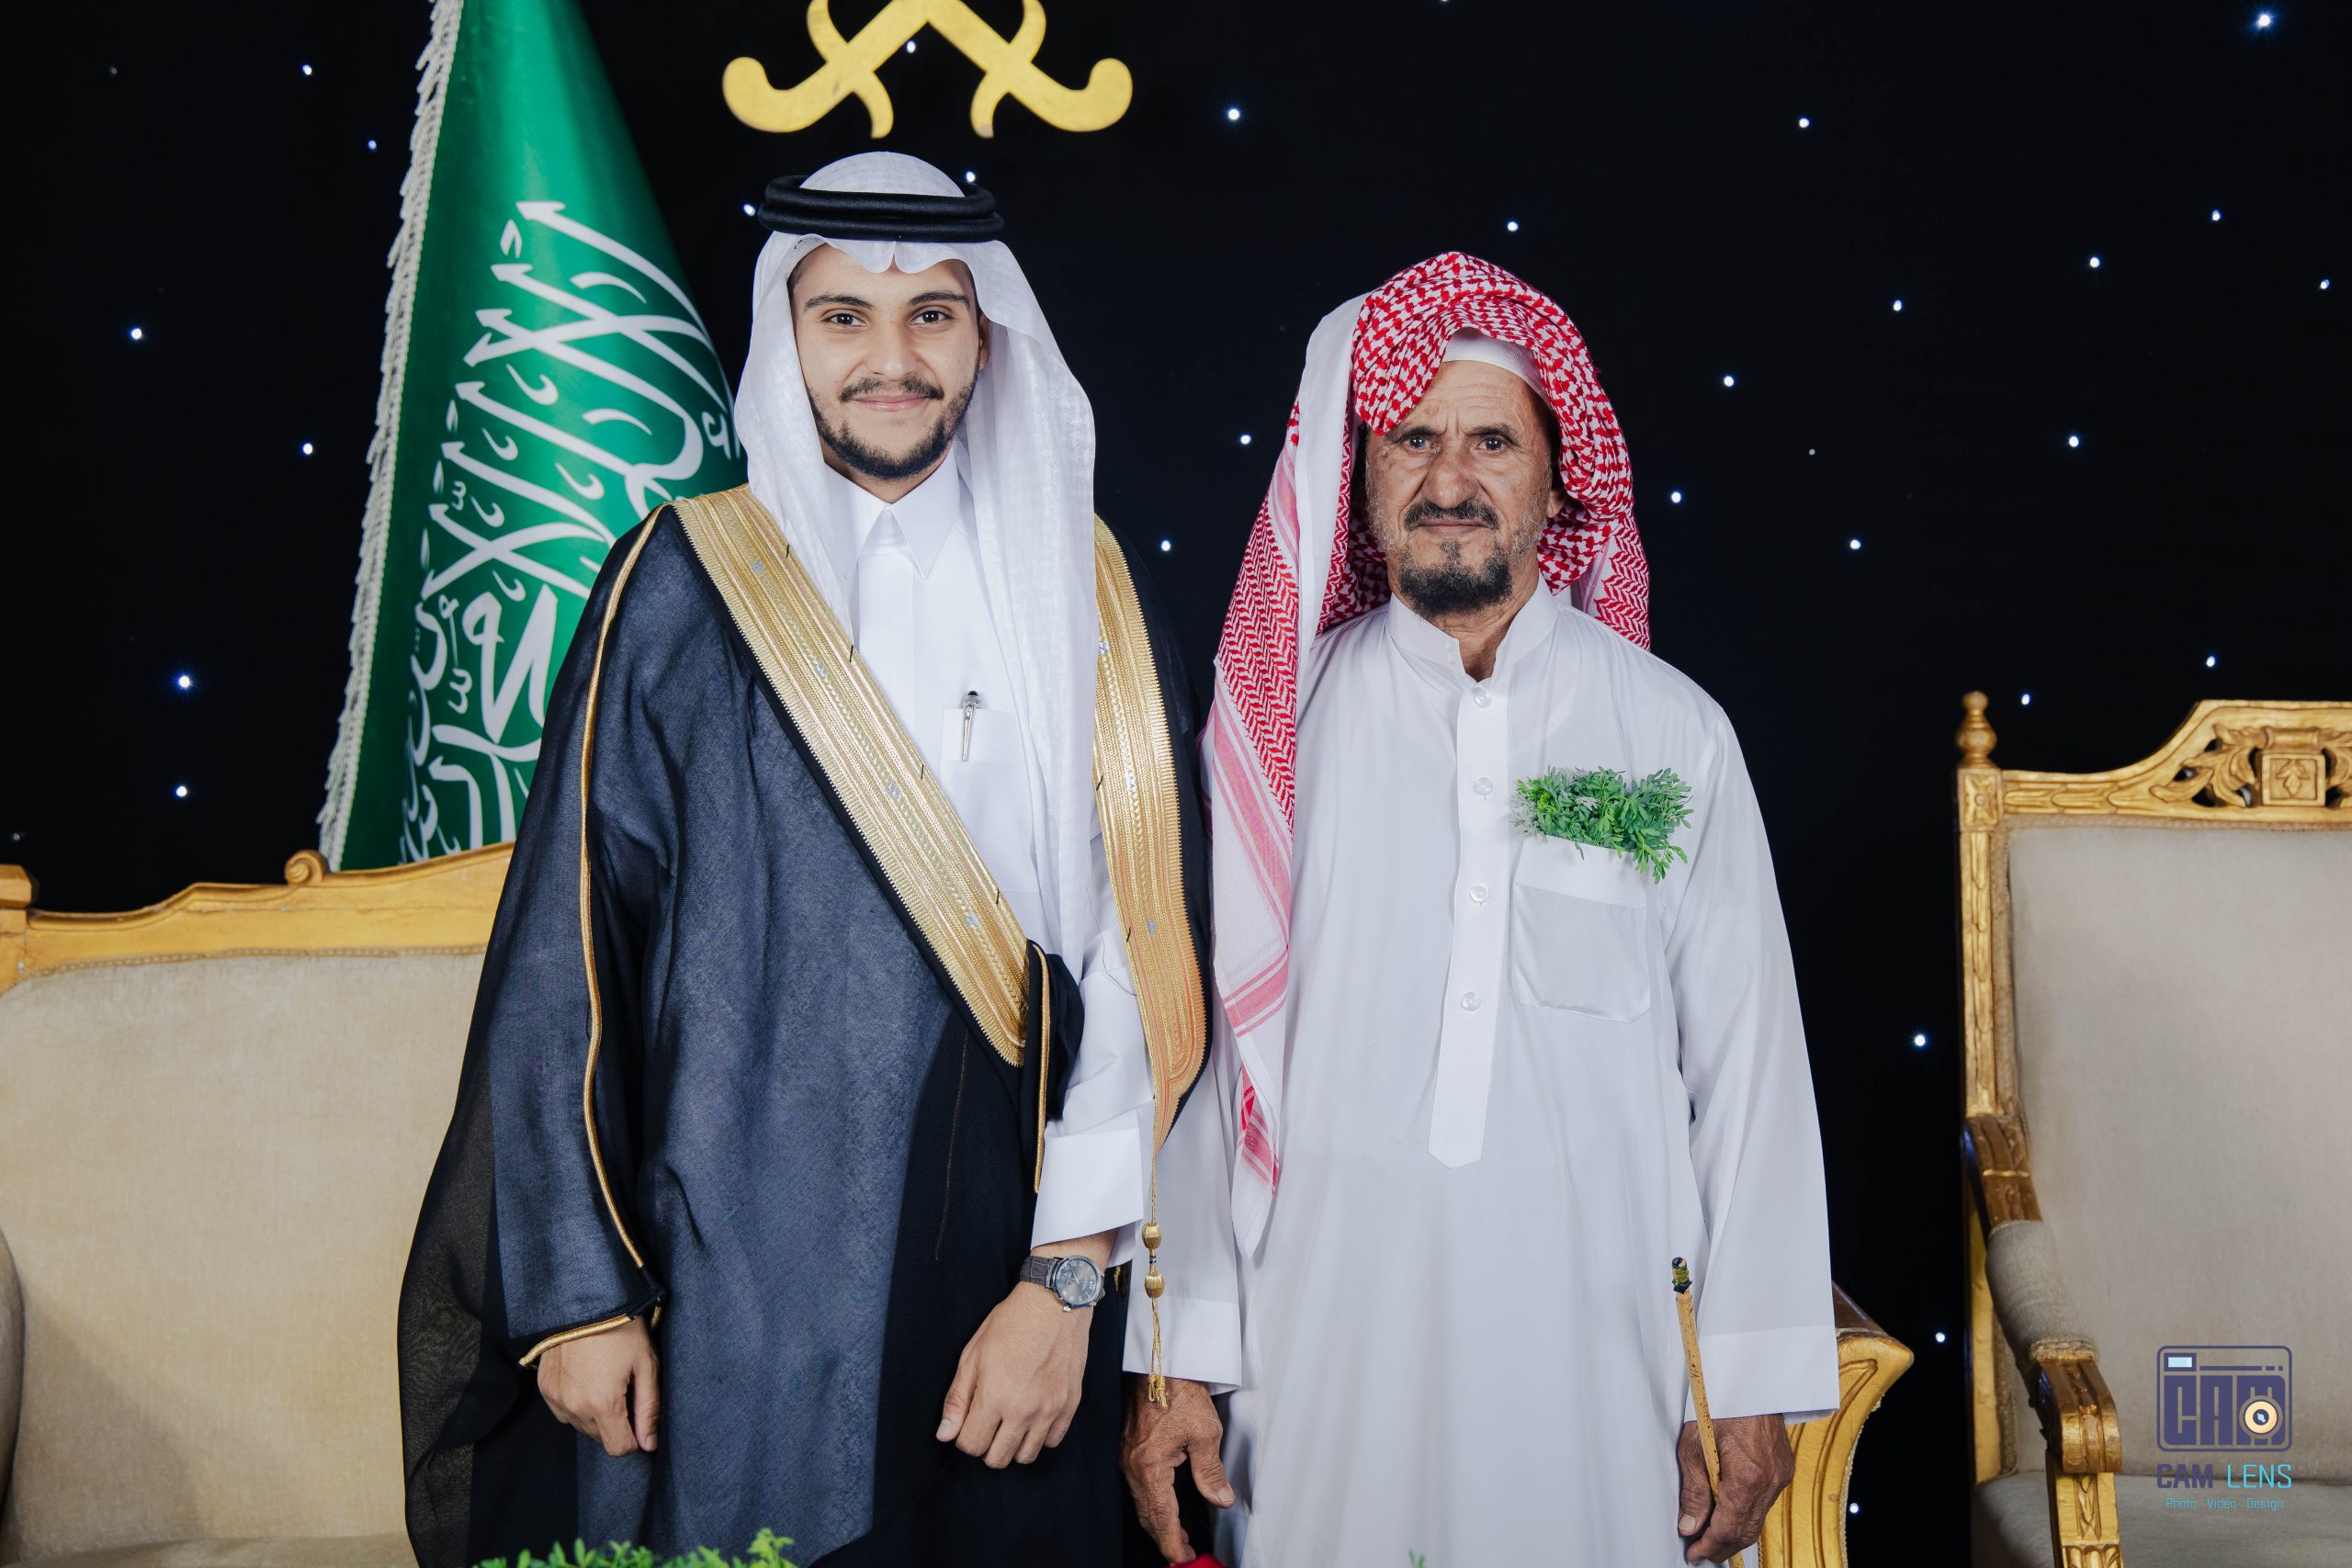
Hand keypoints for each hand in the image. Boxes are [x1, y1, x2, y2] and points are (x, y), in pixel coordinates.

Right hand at [535, 1317, 658, 1456]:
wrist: (585, 1299)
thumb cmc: (622, 1329)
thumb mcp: (646, 1365)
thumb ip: (649, 1409)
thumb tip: (649, 1444)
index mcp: (602, 1404)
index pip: (619, 1448)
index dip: (634, 1439)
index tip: (639, 1418)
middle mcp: (574, 1407)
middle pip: (600, 1438)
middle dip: (616, 1423)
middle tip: (625, 1389)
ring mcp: (555, 1398)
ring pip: (582, 1426)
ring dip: (596, 1414)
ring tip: (606, 1379)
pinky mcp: (544, 1388)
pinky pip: (564, 1411)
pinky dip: (577, 1403)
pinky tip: (588, 1377)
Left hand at [937, 1279, 1092, 1467]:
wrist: (1056, 1303)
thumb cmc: (1010, 1324)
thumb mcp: (973, 1356)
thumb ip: (957, 1399)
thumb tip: (945, 1435)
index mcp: (995, 1396)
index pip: (971, 1445)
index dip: (963, 1437)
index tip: (968, 1422)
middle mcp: (1024, 1410)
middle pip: (998, 1459)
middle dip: (986, 1447)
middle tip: (987, 1424)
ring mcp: (1050, 1410)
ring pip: (1026, 1456)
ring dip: (1013, 1445)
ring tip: (1009, 1422)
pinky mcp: (1070, 1406)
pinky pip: (1053, 1442)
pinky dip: (1040, 1436)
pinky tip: (1032, 1416)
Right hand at [1122, 1376, 1232, 1563]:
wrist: (1160, 1362)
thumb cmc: (1181, 1390)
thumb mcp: (1205, 1432)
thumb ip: (1211, 1471)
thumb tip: (1220, 1499)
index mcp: (1150, 1465)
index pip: (1161, 1516)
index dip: (1172, 1541)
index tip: (1183, 1557)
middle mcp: (1133, 1465)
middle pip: (1147, 1514)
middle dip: (1165, 1536)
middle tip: (1184, 1552)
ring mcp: (1127, 1457)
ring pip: (1142, 1502)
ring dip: (1159, 1521)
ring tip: (1179, 1534)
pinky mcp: (1129, 1449)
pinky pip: (1139, 1486)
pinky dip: (1153, 1503)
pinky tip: (1165, 1505)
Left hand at [1676, 1414, 1792, 1561]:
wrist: (1749, 1380)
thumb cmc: (1718, 1404)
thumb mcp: (1694, 1447)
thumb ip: (1693, 1491)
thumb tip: (1690, 1525)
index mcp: (1747, 1478)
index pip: (1728, 1528)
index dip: (1709, 1545)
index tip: (1694, 1553)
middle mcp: (1770, 1482)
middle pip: (1746, 1531)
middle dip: (1722, 1545)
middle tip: (1700, 1551)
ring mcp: (1780, 1477)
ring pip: (1757, 1520)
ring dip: (1734, 1532)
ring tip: (1710, 1536)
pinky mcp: (1783, 1470)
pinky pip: (1764, 1503)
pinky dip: (1746, 1514)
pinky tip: (1728, 1513)